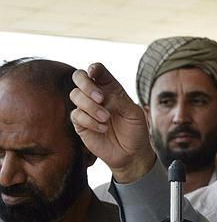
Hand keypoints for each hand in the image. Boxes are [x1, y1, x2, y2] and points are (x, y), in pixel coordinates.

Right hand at [70, 63, 155, 182]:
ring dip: (91, 106)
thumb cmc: (135, 130)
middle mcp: (96, 96)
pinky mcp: (80, 124)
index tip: (94, 73)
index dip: (94, 68)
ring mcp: (86, 109)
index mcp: (111, 88)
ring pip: (75, 95)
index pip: (98, 71)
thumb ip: (119, 100)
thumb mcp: (134, 113)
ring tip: (106, 118)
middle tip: (100, 98)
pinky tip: (103, 128)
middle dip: (86, 84)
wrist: (131, 153)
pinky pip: (76, 115)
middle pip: (79, 77)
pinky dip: (90, 121)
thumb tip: (102, 97)